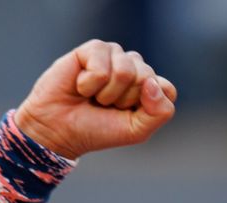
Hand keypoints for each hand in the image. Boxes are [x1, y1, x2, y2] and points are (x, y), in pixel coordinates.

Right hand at [14, 40, 176, 159]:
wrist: (59, 129)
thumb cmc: (98, 130)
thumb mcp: (136, 131)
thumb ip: (159, 112)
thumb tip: (152, 82)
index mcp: (148, 88)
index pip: (167, 89)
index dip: (149, 106)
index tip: (127, 115)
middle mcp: (134, 68)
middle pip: (147, 78)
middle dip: (125, 100)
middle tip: (106, 106)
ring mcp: (114, 55)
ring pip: (127, 71)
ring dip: (107, 93)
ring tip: (94, 96)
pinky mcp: (93, 49)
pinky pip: (102, 66)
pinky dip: (90, 83)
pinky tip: (81, 85)